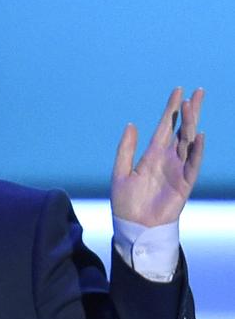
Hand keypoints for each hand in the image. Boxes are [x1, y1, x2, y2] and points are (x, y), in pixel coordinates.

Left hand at [111, 87, 204, 226]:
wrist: (134, 226)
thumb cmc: (126, 202)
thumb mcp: (120, 172)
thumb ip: (126, 149)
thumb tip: (131, 124)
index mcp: (152, 155)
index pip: (165, 127)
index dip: (171, 110)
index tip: (178, 91)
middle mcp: (167, 159)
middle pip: (182, 130)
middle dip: (189, 111)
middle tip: (196, 91)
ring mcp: (178, 170)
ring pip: (188, 142)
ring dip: (191, 124)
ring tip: (193, 106)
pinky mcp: (184, 184)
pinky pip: (193, 164)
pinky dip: (197, 150)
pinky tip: (199, 135)